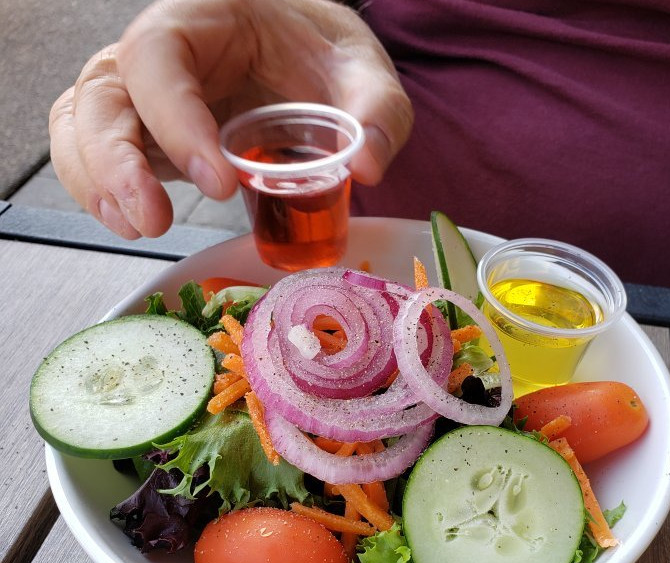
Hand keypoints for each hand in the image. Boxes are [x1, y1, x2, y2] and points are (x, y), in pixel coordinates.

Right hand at [49, 0, 412, 237]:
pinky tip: (130, 222)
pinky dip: (98, 189)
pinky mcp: (140, 132)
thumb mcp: (362, 74)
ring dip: (98, 181)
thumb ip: (377, 112)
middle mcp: (157, 53)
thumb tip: (368, 166)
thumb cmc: (321, 57)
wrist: (304, 59)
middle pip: (104, 93)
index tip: (218, 181)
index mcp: (205, 19)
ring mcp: (141, 93)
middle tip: (155, 220)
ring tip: (139, 227)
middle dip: (118, 162)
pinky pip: (91, 152)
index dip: (175, 118)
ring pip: (83, 123)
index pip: (160, 56)